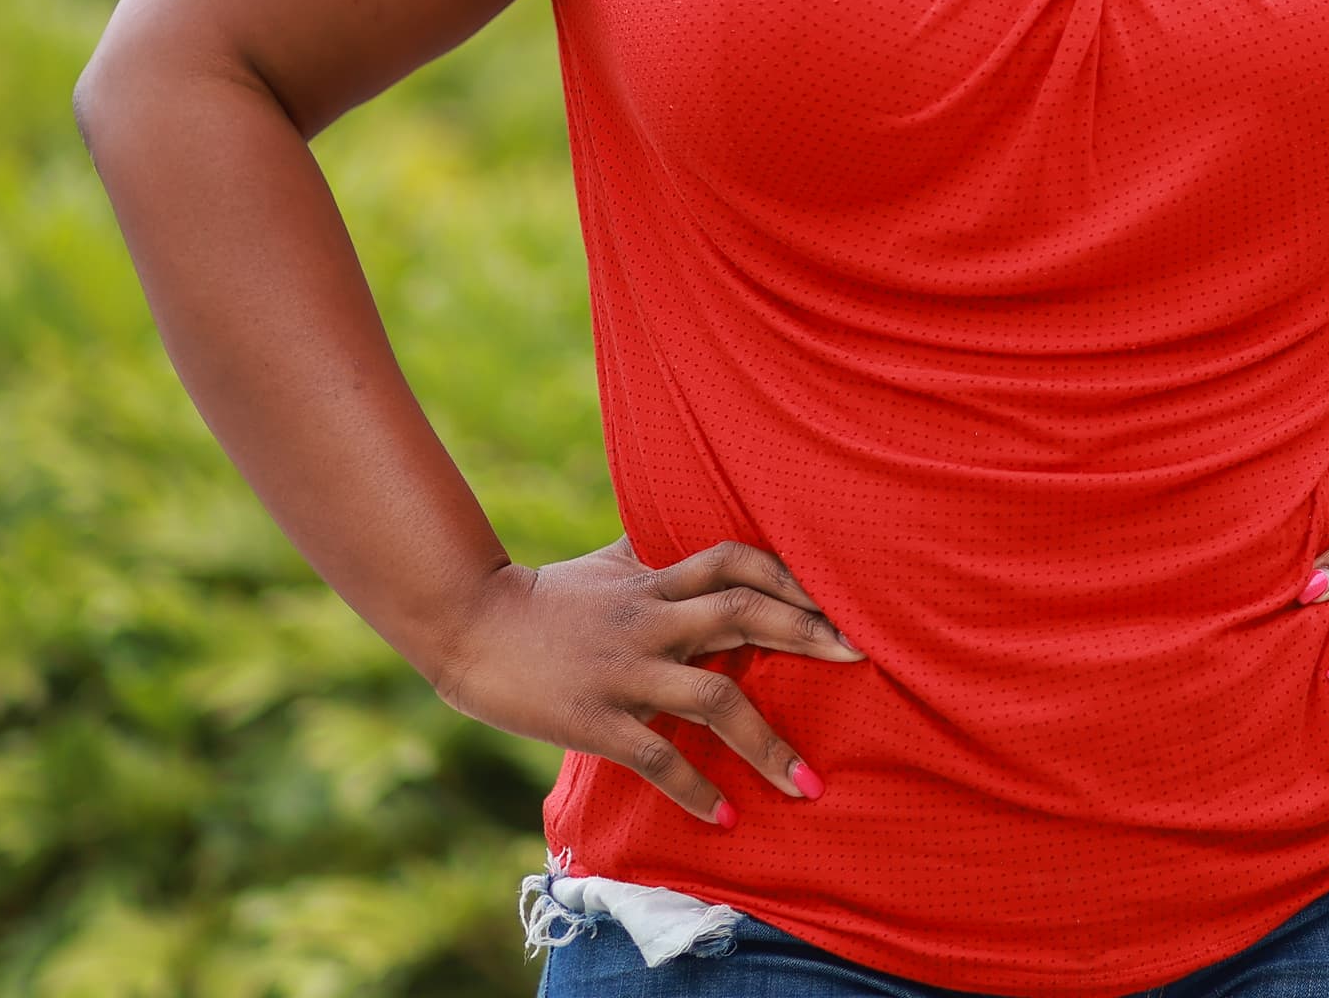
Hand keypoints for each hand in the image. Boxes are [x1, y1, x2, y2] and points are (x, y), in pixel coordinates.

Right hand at [430, 536, 864, 825]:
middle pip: (742, 613)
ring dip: (767, 742)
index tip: (838, 601)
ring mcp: (624, 669)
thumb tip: (688, 512)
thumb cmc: (544, 597)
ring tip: (807, 785)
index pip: (735, 559)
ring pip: (713, 696)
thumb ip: (653, 547)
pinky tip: (728, 816)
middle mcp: (648, 618)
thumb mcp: (607, 563)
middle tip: (862, 660)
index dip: (789, 574)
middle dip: (807, 636)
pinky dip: (697, 789)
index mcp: (653, 581)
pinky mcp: (595, 718)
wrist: (466, 625)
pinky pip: (658, 756)